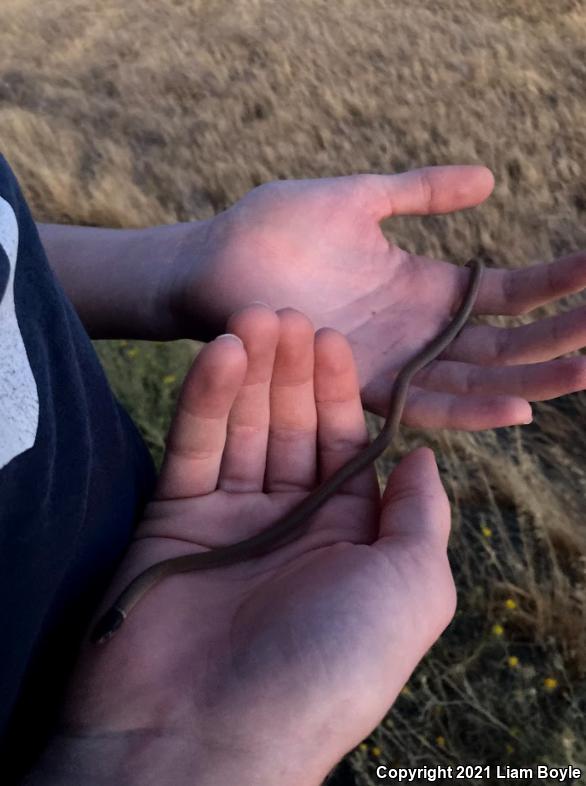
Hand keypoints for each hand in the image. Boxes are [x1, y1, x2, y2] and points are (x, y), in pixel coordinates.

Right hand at [45, 305, 454, 785]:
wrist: (206, 735)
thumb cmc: (329, 665)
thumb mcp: (411, 588)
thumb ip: (419, 515)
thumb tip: (422, 455)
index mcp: (348, 539)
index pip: (346, 447)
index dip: (343, 394)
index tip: (337, 341)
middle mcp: (291, 525)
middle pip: (294, 429)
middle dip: (295, 374)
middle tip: (292, 312)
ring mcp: (231, 519)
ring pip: (244, 429)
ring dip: (252, 373)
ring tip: (256, 315)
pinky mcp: (175, 518)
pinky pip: (195, 447)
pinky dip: (207, 398)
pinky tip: (221, 350)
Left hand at [169, 165, 585, 429]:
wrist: (215, 263)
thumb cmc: (276, 228)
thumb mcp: (361, 198)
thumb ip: (420, 192)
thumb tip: (491, 180)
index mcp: (420, 289)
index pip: (502, 295)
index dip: (553, 285)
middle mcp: (414, 333)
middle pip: (501, 345)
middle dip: (556, 338)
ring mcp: (389, 362)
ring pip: (473, 381)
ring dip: (530, 380)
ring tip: (583, 372)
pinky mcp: (356, 387)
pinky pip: (421, 405)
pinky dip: (469, 410)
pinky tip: (517, 408)